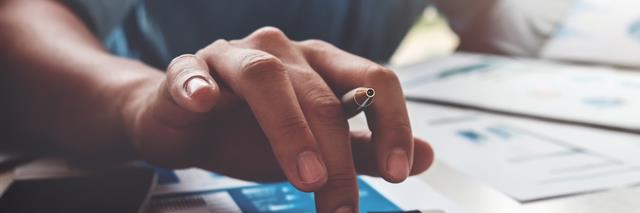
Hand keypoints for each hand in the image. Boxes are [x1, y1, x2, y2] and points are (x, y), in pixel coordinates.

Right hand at [122, 27, 433, 212]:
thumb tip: (427, 158)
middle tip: (342, 204)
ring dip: (289, 128)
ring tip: (306, 176)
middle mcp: (284, 52)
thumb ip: (367, 150)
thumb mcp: (318, 147)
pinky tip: (206, 103)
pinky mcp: (187, 70)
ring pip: (266, 77)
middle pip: (322, 93)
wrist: (184, 125)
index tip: (401, 170)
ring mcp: (233, 56)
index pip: (374, 81)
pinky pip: (192, 72)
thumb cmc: (252, 131)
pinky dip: (199, 85)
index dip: (393, 124)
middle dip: (338, 156)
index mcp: (323, 64)